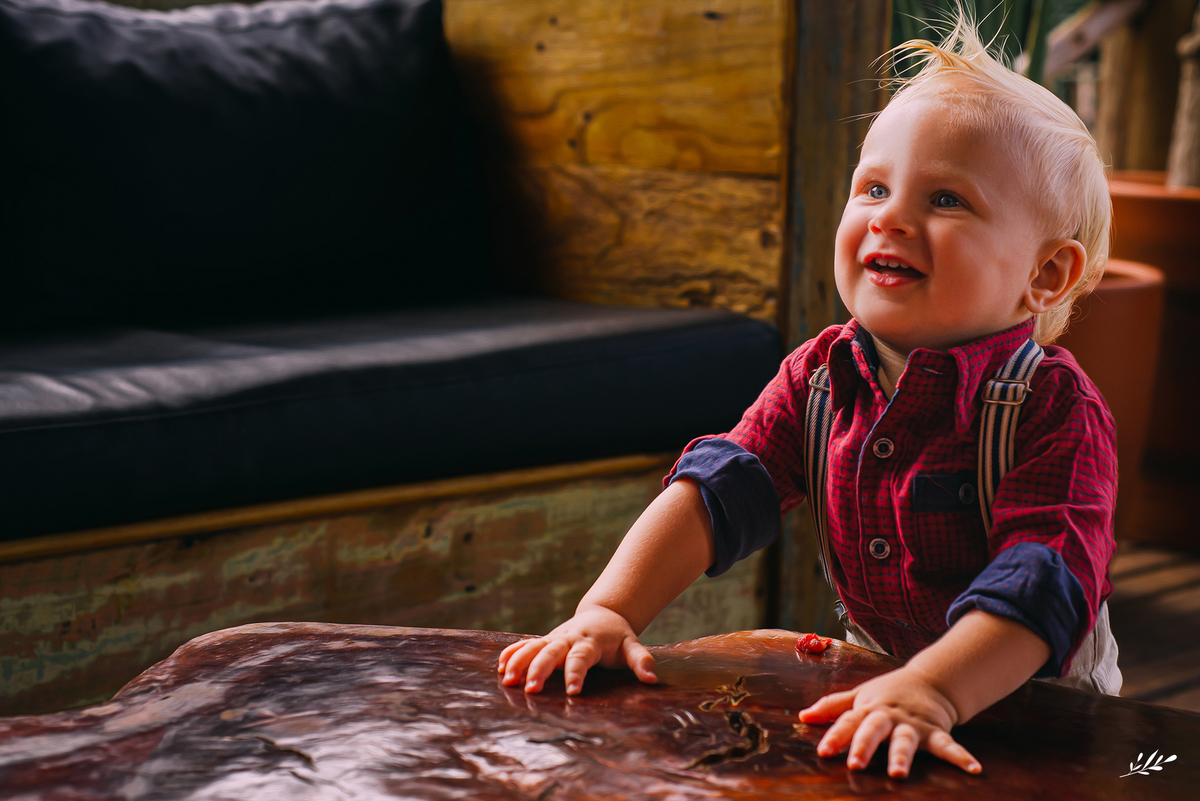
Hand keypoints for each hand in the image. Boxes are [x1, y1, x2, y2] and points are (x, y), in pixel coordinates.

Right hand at [496, 605, 657, 694]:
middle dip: (540, 669)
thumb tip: (653, 679)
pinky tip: (499, 666)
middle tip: (530, 690)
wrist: (603, 613)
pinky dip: (512, 652)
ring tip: (506, 679)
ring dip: (519, 661)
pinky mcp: (546, 640)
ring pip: (534, 647)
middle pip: (551, 652)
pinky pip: (525, 644)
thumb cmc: (618, 636)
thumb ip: (641, 661)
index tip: (573, 691)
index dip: (576, 673)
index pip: (581, 657)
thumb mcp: (632, 645)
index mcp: (590, 641)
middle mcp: (569, 638)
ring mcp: (555, 638)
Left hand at [798, 665, 981, 778]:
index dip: (835, 735)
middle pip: (874, 730)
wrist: (929, 681)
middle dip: (864, 747)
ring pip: (906, 740)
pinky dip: (961, 758)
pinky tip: (974, 770)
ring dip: (902, 756)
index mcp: (869, 708)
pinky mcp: (936, 731)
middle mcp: (889, 716)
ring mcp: (913, 724)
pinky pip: (948, 746)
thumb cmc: (887, 693)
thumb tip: (803, 715)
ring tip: (898, 773)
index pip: (848, 721)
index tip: (823, 751)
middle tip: (855, 765)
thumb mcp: (859, 695)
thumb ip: (833, 706)